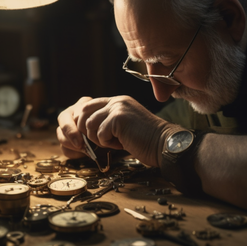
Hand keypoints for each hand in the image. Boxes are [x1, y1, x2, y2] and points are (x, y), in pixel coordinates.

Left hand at [56, 95, 171, 165]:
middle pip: (84, 111)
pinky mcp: (118, 118)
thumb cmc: (144, 140)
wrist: (162, 144)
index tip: (92, 135)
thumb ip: (108, 120)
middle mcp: (117, 101)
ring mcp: (118, 108)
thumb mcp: (124, 124)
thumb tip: (86, 127)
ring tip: (115, 142)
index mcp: (118, 101)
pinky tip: (121, 144)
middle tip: (101, 140)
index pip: (89, 105)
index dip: (85, 121)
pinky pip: (100, 133)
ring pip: (89, 124)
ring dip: (99, 138)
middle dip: (87, 129)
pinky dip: (108, 143)